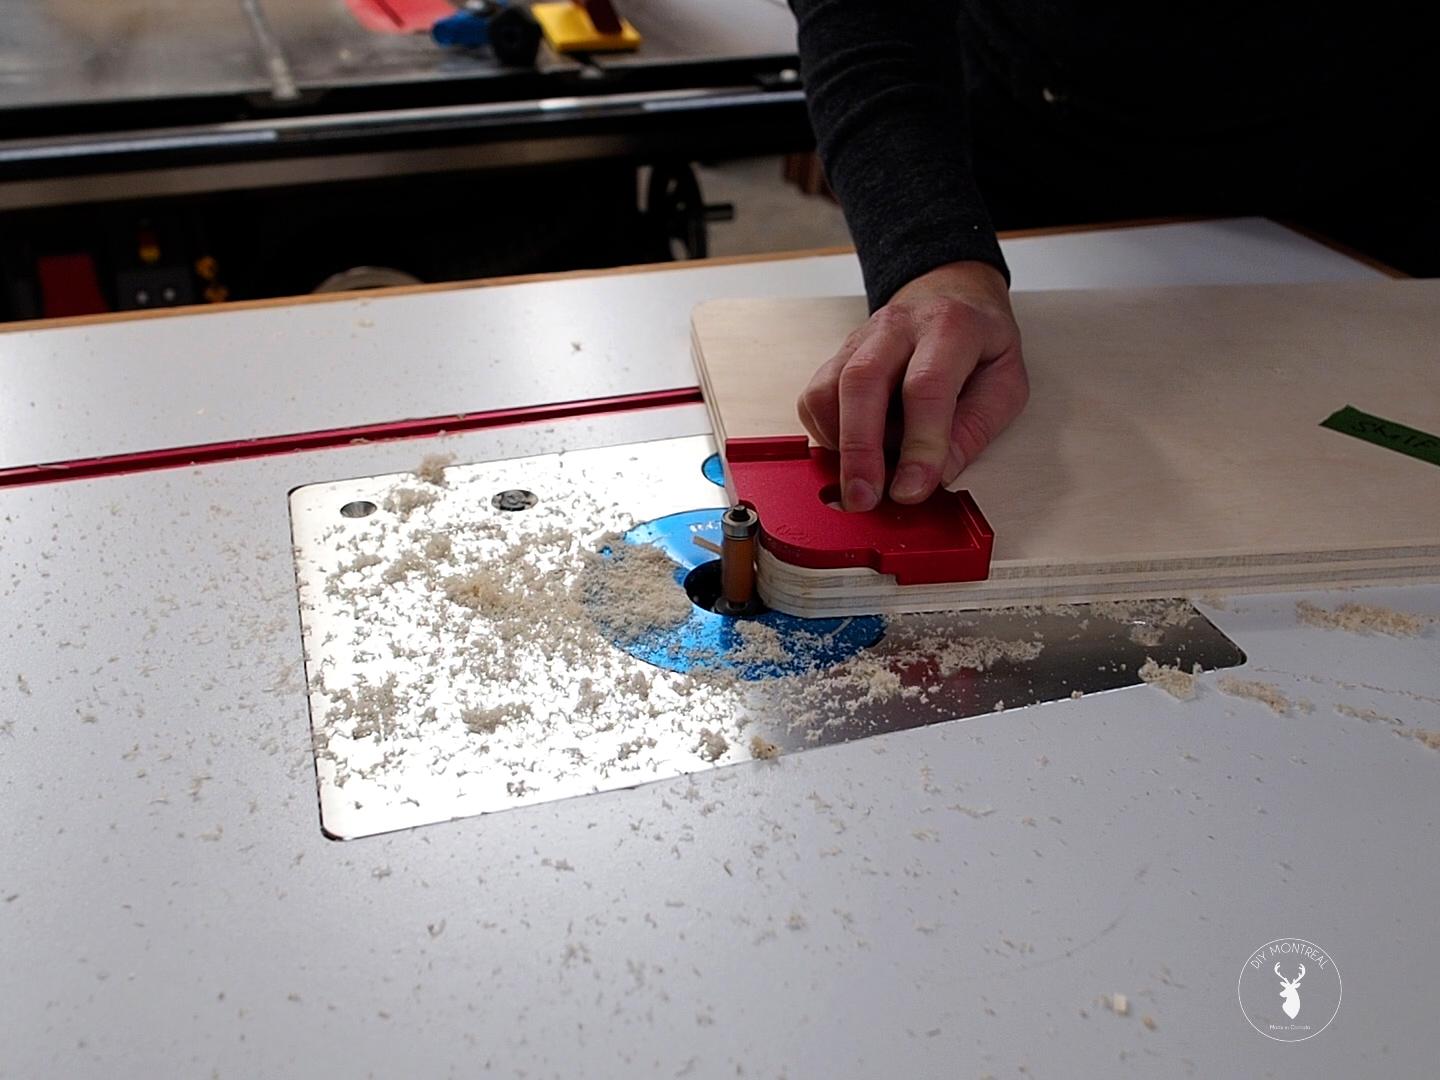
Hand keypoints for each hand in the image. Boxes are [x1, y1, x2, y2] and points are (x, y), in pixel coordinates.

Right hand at [797, 261, 1027, 510]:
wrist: (951, 297)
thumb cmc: (979, 346)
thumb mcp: (1004, 385)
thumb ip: (974, 430)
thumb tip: (937, 476)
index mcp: (949, 328)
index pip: (926, 386)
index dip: (918, 445)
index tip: (911, 490)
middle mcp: (897, 327)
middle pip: (862, 382)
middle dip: (860, 449)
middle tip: (863, 499)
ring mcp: (859, 340)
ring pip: (828, 390)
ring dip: (839, 446)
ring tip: (862, 480)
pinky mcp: (835, 359)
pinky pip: (814, 400)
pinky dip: (827, 436)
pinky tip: (853, 451)